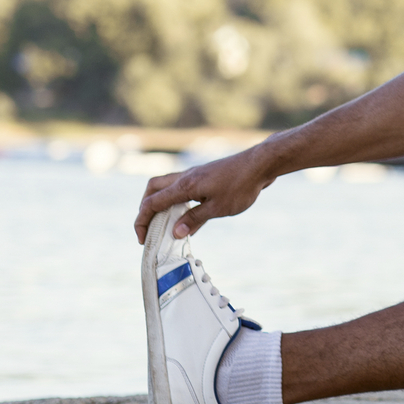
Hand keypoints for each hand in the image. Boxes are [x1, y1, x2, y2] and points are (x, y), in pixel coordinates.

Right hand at [132, 148, 270, 243]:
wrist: (260, 164)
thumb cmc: (241, 185)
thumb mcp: (218, 208)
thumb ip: (195, 219)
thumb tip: (175, 233)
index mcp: (185, 186)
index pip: (152, 203)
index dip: (142, 222)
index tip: (143, 239)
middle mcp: (185, 177)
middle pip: (152, 189)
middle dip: (145, 209)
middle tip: (148, 228)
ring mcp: (194, 175)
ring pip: (165, 186)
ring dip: (159, 203)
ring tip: (163, 224)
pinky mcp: (203, 176)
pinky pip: (180, 187)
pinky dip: (175, 200)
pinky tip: (184, 216)